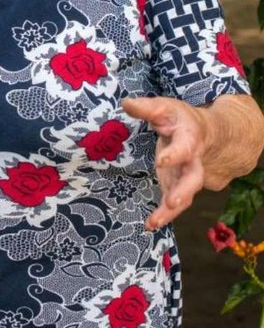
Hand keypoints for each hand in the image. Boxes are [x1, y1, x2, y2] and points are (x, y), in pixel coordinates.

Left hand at [122, 96, 207, 230]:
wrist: (202, 131)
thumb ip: (147, 108)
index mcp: (190, 139)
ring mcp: (185, 175)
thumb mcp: (164, 107)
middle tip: (172, 202)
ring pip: (184, 196)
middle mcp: (192, 161)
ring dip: (171, 210)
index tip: (161, 161)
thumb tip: (126, 103)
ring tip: (154, 222)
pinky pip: (173, 202)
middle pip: (193, 178)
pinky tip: (150, 224)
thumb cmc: (178, 118)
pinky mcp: (177, 184)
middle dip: (183, 191)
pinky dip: (164, 214)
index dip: (175, 155)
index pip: (185, 148)